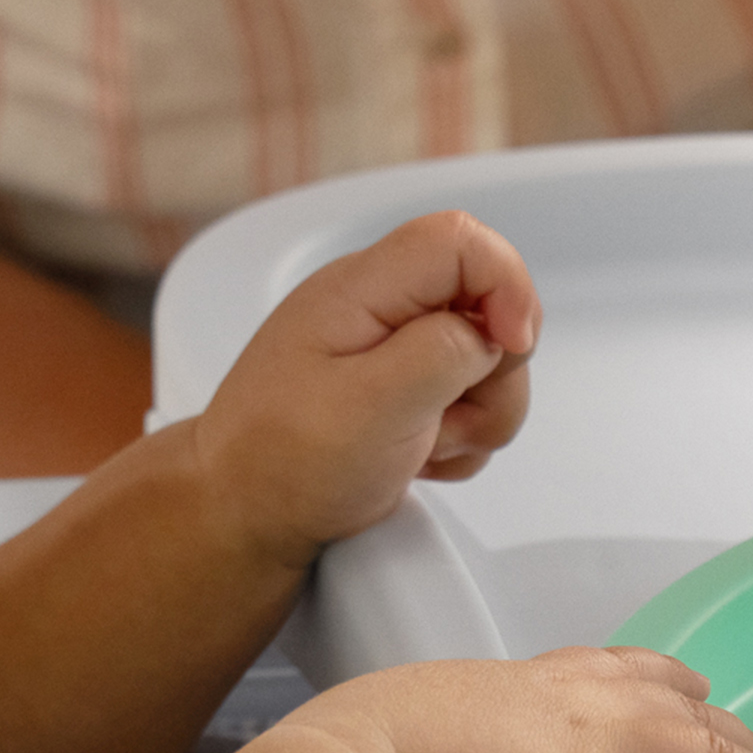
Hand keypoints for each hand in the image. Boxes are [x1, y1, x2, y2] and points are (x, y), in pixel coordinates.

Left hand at [193, 209, 541, 569]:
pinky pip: (471, 402)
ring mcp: (396, 351)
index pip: (463, 242)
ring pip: (488, 362)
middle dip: (494, 373)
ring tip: (423, 446)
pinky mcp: (407, 390)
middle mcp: (382, 309)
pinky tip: (418, 456)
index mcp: (362, 289)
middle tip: (446, 418)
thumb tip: (492, 333)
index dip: (506, 286)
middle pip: (488, 306)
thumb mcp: (371, 406)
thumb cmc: (283, 460)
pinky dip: (461, 438)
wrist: (243, 511)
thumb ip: (443, 352)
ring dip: (478, 415)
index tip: (509, 348)